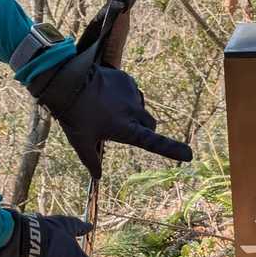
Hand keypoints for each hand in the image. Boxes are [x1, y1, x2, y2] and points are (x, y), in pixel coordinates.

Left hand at [27, 14, 191, 178]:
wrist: (67, 82)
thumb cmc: (74, 116)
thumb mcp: (80, 142)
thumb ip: (91, 160)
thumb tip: (98, 177)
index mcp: (126, 129)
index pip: (154, 142)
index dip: (172, 150)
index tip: (189, 155)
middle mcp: (134, 111)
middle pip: (149, 124)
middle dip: (141, 127)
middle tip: (118, 127)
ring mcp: (132, 93)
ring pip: (139, 106)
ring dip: (131, 110)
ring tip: (106, 108)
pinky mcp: (127, 79)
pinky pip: (131, 91)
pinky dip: (124, 95)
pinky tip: (106, 94)